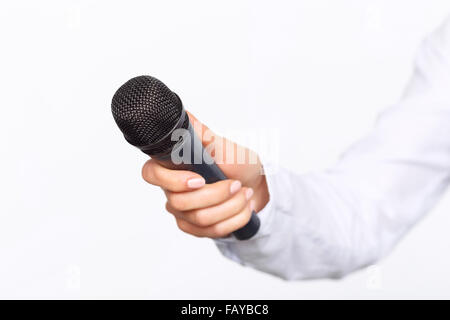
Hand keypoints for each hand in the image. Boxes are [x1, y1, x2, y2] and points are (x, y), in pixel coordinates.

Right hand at [142, 112, 268, 237]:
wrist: (254, 184)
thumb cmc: (236, 163)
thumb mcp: (221, 145)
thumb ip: (200, 133)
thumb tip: (183, 114)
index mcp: (171, 165)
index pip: (151, 175)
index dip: (173, 181)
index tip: (199, 179)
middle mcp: (171, 189)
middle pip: (181, 203)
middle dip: (216, 195)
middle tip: (235, 184)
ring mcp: (181, 211)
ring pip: (199, 219)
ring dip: (230, 206)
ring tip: (243, 194)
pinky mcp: (194, 227)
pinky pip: (211, 232)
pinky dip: (234, 219)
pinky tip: (243, 208)